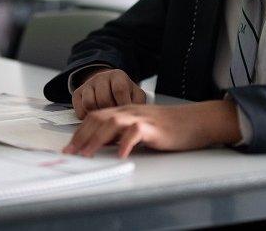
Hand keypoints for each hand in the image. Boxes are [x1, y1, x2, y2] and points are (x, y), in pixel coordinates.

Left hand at [63, 100, 240, 157]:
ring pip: (112, 122)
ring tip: (87, 155)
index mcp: (125, 110)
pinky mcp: (154, 127)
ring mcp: (141, 117)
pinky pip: (135, 132)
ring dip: (96, 139)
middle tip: (71, 153)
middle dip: (81, 136)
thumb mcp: (142, 126)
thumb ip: (123, 132)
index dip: (80, 131)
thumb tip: (103, 144)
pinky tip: (120, 154)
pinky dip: (125, 143)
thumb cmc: (171, 126)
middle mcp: (130, 111)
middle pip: (99, 118)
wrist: (196, 120)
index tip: (70, 146)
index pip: (96, 116)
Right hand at [72, 68, 144, 117]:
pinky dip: (87, 117)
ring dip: (98, 114)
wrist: (108, 86)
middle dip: (110, 112)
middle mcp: (101, 77)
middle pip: (103, 99)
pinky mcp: (77, 93)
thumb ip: (138, 102)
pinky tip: (95, 117)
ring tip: (105, 117)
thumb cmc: (124, 94)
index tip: (126, 115)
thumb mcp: (135, 95)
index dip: (122, 104)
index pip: (119, 89)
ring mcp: (88, 84)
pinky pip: (80, 109)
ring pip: (90, 104)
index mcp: (118, 75)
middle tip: (115, 119)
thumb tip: (134, 116)